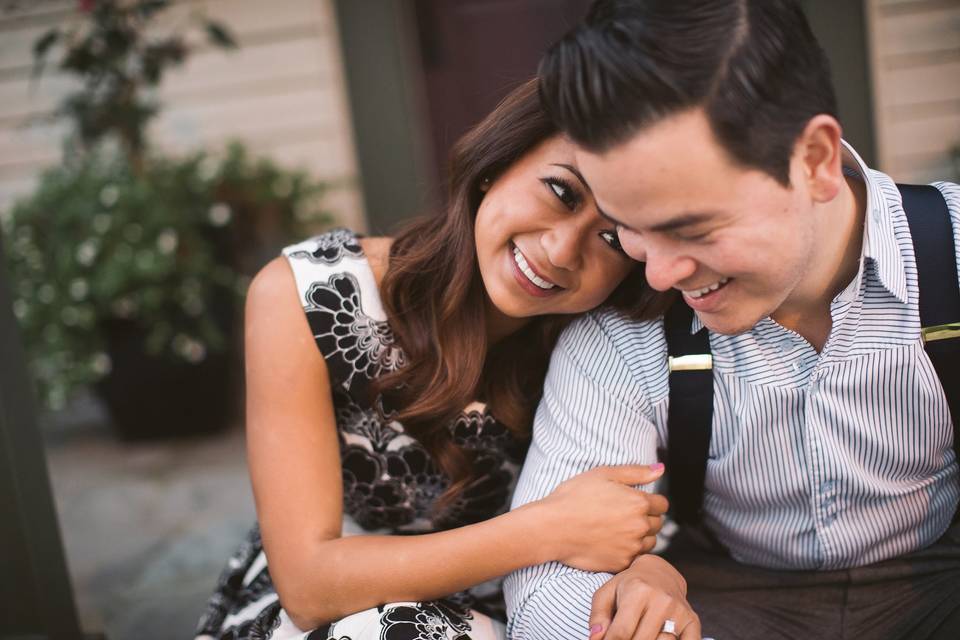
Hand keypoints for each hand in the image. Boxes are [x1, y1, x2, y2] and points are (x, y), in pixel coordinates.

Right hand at [538, 464, 668, 572]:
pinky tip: (610, 542)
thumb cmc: (573, 497)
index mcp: (639, 503)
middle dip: (646, 518)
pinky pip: (634, 558)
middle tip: (623, 515)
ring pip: (649, 542)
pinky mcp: (621, 564)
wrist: (552, 527)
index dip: (650, 501)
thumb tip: (660, 469)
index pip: (662, 504)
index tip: (634, 502)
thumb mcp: (603, 474)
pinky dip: (627, 551)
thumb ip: (636, 472)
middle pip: (658, 524)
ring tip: (617, 529)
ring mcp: (631, 547)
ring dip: (640, 536)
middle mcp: (640, 527)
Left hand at [589, 555, 699, 639]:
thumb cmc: (628, 585)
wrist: (660, 572)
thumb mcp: (607, 593)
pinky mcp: (692, 620)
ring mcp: (679, 611)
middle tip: (624, 637)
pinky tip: (659, 638)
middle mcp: (661, 600)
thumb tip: (595, 639)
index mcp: (637, 591)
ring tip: (639, 634)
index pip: (620, 632)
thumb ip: (598, 616)